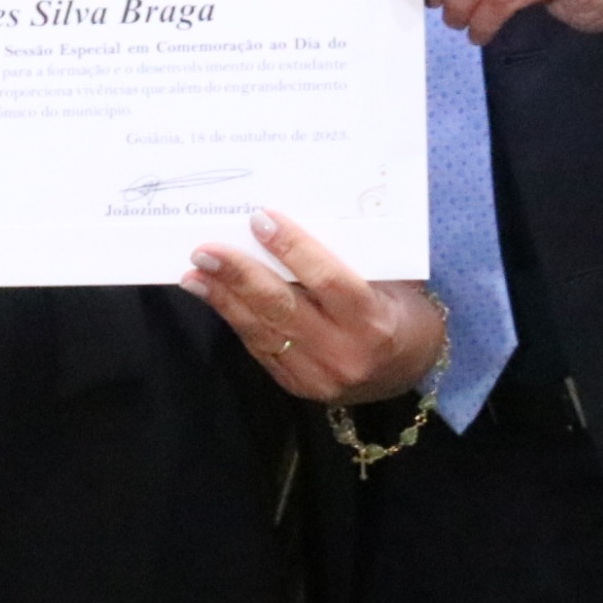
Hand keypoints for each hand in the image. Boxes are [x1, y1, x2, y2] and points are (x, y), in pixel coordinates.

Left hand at [182, 211, 445, 403]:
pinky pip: (260, 348)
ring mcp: (318, 376)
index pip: (328, 281)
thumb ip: (355, 259)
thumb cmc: (403, 313)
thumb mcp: (395, 284)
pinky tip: (213, 297)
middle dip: (239, 276)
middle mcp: (344, 353)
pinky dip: (235, 319)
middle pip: (283, 307)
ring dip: (224, 300)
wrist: (409, 372)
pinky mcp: (298, 386)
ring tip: (194, 273)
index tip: (261, 220)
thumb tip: (301, 216)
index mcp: (374, 322)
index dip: (293, 249)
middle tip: (206, 250)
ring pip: (263, 331)